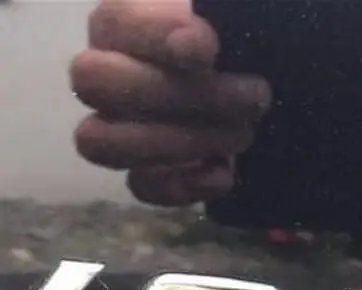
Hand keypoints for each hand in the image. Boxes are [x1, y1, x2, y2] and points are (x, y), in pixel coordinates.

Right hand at [70, 0, 271, 205]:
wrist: (256, 90)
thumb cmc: (239, 46)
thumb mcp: (229, 23)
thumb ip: (210, 19)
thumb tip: (192, 46)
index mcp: (121, 24)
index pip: (113, 25)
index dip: (156, 37)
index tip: (211, 50)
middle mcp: (105, 76)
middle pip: (93, 83)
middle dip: (174, 95)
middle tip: (249, 98)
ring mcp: (115, 129)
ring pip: (99, 141)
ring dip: (177, 142)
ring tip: (242, 134)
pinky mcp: (142, 173)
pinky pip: (140, 187)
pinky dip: (184, 186)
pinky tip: (223, 173)